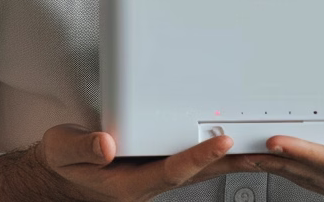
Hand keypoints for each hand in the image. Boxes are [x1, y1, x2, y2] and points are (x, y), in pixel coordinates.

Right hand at [0, 122, 246, 201]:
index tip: (223, 140)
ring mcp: (155, 175)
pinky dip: (215, 152)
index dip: (200, 154)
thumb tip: (106, 144)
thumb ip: (84, 148)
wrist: (60, 175)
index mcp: (130, 182)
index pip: (173, 168)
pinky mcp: (156, 166)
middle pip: (199, 172)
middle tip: (263, 144)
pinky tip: (232, 144)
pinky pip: (192, 161)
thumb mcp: (63, 150)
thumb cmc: (63, 163)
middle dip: (232, 159)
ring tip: (262, 144)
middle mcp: (149, 181)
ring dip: (230, 158)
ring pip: (201, 169)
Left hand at [238, 117, 323, 201]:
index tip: (273, 138)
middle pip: (308, 172)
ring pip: (306, 178)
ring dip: (272, 163)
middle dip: (269, 157)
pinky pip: (315, 179)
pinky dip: (291, 166)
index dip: (302, 150)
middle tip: (235, 142)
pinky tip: (275, 156)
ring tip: (240, 147)